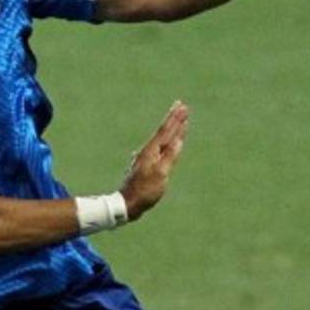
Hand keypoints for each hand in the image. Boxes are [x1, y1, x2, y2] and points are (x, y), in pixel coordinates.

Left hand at [120, 101, 188, 220]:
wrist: (127, 203)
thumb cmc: (145, 191)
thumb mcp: (161, 174)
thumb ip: (170, 156)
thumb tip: (178, 140)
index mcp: (151, 151)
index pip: (166, 131)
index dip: (175, 119)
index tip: (183, 107)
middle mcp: (147, 151)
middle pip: (163, 132)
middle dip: (173, 119)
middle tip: (182, 105)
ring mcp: (146, 157)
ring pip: (161, 138)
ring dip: (170, 128)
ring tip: (177, 120)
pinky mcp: (146, 164)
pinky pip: (159, 147)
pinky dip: (166, 140)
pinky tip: (166, 141)